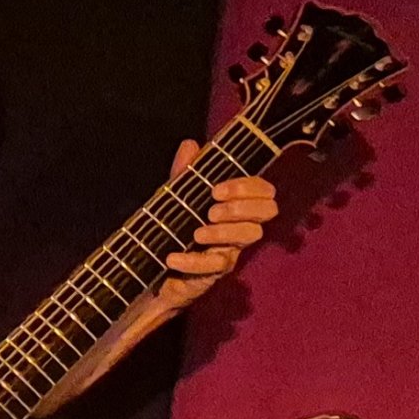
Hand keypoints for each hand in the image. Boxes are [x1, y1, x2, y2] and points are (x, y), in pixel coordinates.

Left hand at [156, 139, 279, 309]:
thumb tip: (190, 144)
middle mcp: (240, 227)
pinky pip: (214, 267)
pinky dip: (193, 262)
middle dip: (242, 207)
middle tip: (211, 211)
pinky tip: (173, 257)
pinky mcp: (214, 274)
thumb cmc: (173, 228)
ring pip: (248, 237)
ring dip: (223, 232)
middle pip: (267, 212)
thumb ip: (184, 173)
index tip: (217, 189)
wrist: (151, 270)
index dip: (250, 187)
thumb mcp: (175, 197)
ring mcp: (230, 250)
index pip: (264, 191)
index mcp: (236, 206)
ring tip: (196, 233)